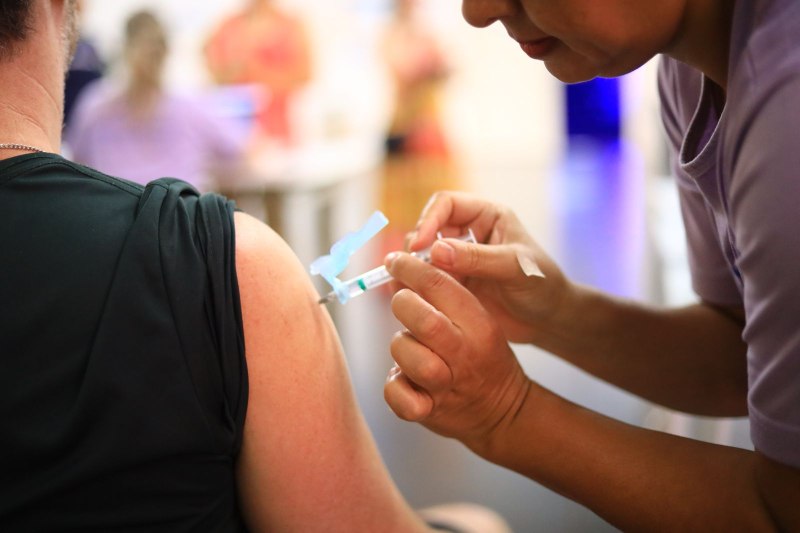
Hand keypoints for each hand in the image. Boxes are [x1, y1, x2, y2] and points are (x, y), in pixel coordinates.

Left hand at [383, 251, 530, 453]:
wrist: (503, 410)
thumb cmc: (481, 356)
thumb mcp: (478, 322)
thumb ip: (445, 300)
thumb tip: (400, 271)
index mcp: (479, 325)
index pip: (440, 286)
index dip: (410, 268)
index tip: (395, 261)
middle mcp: (464, 354)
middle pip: (425, 321)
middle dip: (403, 304)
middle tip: (402, 303)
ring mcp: (446, 385)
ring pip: (408, 356)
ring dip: (400, 346)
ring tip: (409, 346)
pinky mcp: (429, 411)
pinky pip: (398, 397)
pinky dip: (394, 386)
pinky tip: (404, 380)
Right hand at [405, 191, 570, 343]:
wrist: (550, 321)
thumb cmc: (544, 286)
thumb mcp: (515, 268)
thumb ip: (478, 258)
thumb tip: (436, 250)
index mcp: (487, 216)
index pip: (446, 204)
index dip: (429, 220)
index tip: (421, 245)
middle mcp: (469, 233)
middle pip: (428, 229)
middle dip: (418, 248)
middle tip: (413, 270)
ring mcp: (459, 260)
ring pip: (423, 256)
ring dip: (415, 269)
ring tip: (413, 287)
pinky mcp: (453, 283)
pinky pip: (427, 280)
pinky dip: (418, 287)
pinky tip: (419, 300)